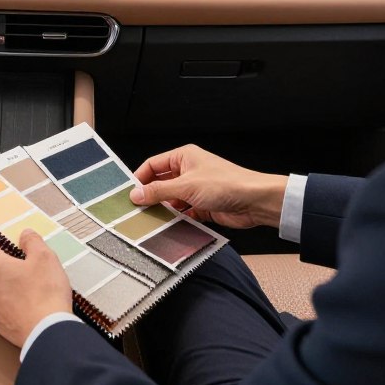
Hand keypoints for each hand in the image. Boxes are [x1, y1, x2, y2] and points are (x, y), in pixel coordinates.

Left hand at [0, 229, 73, 347]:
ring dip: (3, 285)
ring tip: (26, 288)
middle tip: (24, 269)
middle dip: (2, 265)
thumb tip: (25, 235)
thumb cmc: (45, 294)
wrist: (47, 332)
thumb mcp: (45, 257)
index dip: (2, 245)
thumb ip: (32, 240)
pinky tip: (23, 304)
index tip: (15, 249)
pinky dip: (6, 303)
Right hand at [130, 144, 287, 230]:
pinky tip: (167, 227)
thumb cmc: (226, 183)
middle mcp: (189, 171)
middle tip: (135, 210)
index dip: (140, 178)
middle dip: (150, 196)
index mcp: (183, 157)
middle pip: (161, 184)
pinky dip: (176, 220)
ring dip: (163, 210)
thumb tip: (136, 194)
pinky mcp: (203, 206)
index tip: (129, 193)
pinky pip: (183, 213)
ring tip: (149, 221)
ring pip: (171, 200)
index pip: (153, 165)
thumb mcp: (186, 186)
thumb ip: (159, 191)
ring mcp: (196, 190)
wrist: (255, 201)